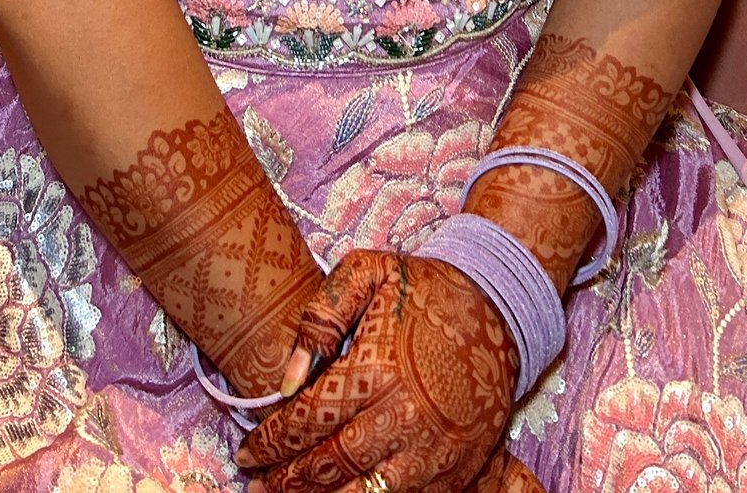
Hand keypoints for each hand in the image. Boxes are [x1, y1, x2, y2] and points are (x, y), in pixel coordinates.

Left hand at [237, 249, 518, 492]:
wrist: (499, 309)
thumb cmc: (425, 291)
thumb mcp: (369, 273)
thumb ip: (322, 316)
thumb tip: (287, 378)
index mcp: (378, 367)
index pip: (309, 418)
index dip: (272, 440)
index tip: (247, 451)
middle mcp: (404, 416)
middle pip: (331, 465)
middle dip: (287, 479)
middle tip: (258, 482)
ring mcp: (432, 451)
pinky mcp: (455, 471)